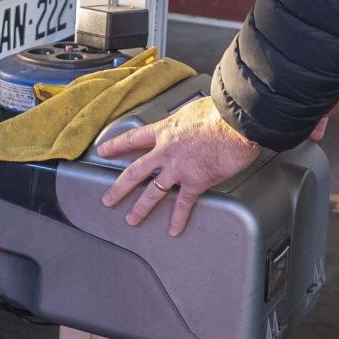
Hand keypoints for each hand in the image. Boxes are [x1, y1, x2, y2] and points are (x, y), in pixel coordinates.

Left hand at [96, 94, 261, 236]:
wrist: (236, 124)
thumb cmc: (219, 112)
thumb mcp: (192, 108)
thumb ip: (184, 118)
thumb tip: (187, 118)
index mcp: (164, 130)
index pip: (132, 138)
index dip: (115, 146)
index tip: (102, 152)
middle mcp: (166, 152)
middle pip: (134, 172)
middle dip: (119, 188)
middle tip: (108, 199)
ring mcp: (178, 169)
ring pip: (153, 192)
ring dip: (141, 208)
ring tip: (132, 219)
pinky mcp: (195, 182)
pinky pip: (183, 204)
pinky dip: (178, 219)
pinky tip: (173, 230)